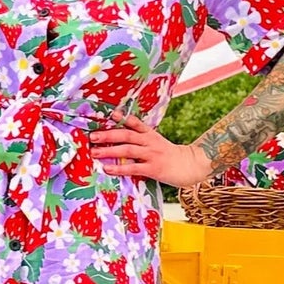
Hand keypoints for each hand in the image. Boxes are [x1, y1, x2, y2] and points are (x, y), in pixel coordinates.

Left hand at [90, 112, 212, 188]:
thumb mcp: (157, 142)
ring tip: (94, 152)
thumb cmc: (170, 156)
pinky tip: (107, 168)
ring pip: (127, 150)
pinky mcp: (153, 169)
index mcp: (150, 134)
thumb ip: (141, 139)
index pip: (135, 123)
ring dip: (109, 150)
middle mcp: (150, 142)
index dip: (122, 118)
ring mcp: (151, 155)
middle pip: (126, 135)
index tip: (110, 114)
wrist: (191, 165)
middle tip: (92, 136)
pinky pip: (133, 168)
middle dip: (108, 135)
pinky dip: (119, 168)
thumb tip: (121, 138)